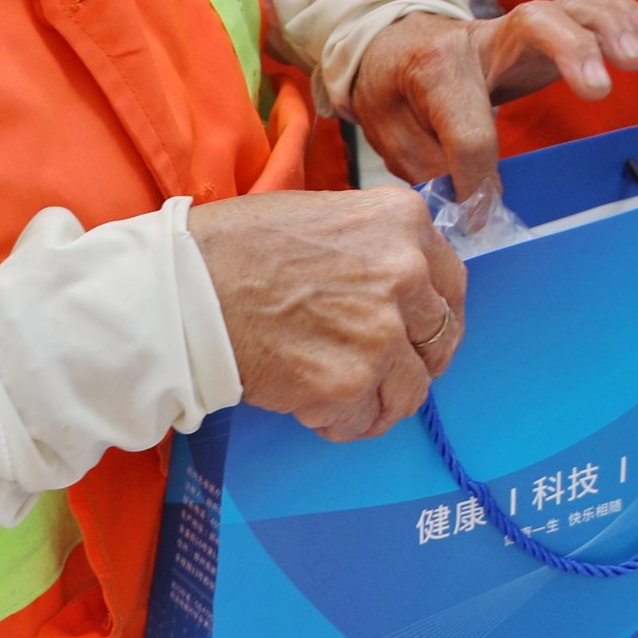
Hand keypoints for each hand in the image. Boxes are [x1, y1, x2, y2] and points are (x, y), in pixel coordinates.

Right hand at [186, 185, 464, 441]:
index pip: (452, 284)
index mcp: (404, 222)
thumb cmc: (240, 247)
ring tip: (338, 394)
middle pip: (441, 339)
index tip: (418, 333)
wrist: (185, 288)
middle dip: (414, 361)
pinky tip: (309, 404)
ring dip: (380, 399)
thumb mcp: (328, 215)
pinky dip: (341, 422)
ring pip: (412, 389)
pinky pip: (364, 420)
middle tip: (380, 370)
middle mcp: (407, 272)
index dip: (435, 315)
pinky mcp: (349, 381)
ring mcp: (382, 330)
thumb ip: (378, 247)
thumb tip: (405, 286)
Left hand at [344, 0, 637, 208]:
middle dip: (571, 51)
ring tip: (636, 60)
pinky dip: (621, 15)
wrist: (393, 44)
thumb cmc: (393, 90)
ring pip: (567, 9)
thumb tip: (477, 201)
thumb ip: (429, 165)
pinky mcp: (542, 32)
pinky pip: (585, 10)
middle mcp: (481, 39)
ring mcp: (515, 30)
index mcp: (434, 68)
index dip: (475, 175)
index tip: (477, 208)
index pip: (467, 126)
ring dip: (607, 29)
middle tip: (600, 92)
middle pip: (532, 23)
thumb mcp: (387, 132)